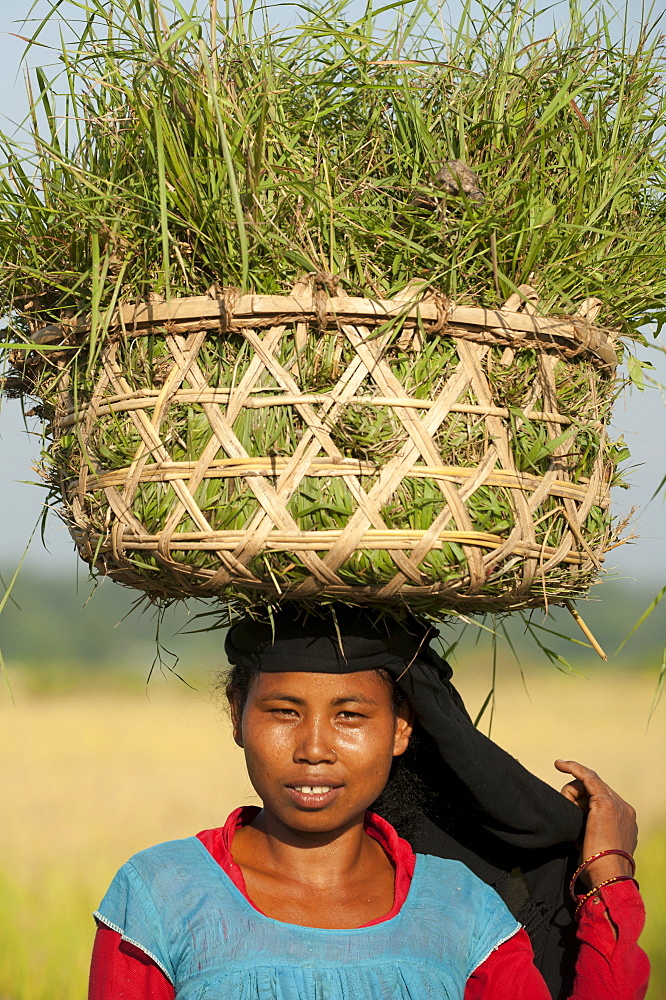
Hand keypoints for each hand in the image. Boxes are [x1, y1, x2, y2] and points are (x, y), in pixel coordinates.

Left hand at [555, 759, 636, 886]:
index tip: (567, 802)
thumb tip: (575, 831)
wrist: (608, 876)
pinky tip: (560, 765)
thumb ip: (589, 832)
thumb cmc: (598, 870)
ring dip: (570, 794)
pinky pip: (587, 777)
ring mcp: (617, 805)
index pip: (599, 800)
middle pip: (593, 791)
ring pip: (587, 785)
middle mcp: (624, 810)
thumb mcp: (594, 847)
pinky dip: (573, 768)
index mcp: (624, 822)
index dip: (581, 802)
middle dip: (574, 797)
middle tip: (563, 809)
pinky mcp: (605, 802)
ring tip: (564, 810)